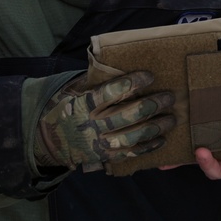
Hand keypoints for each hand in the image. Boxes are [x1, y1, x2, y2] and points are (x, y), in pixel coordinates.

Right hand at [35, 72, 174, 170]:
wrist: (49, 140)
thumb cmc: (66, 108)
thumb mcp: (72, 90)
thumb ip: (93, 80)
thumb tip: (117, 63)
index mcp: (84, 105)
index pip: (110, 92)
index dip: (132, 83)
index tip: (149, 75)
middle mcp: (93, 125)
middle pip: (129, 114)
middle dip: (153, 104)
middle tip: (169, 97)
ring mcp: (100, 143)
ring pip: (134, 135)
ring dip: (157, 126)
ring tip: (172, 117)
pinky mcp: (106, 156)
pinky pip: (131, 153)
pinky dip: (149, 146)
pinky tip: (162, 138)